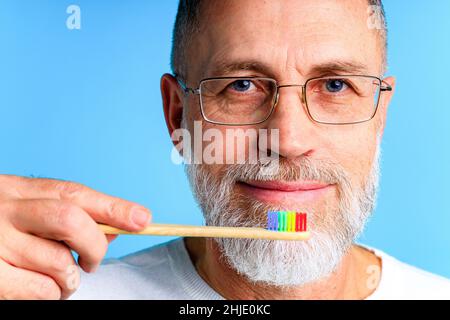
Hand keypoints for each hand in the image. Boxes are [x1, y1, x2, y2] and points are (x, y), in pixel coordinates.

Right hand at [0, 174, 150, 298]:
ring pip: (58, 262)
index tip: (143, 220)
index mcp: (18, 190)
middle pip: (70, 219)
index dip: (113, 207)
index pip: (75, 193)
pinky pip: (40, 290)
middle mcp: (4, 211)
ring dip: (72, 278)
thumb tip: (118, 229)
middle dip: (95, 243)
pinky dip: (53, 294)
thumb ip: (66, 214)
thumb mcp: (25, 209)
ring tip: (63, 278)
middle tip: (93, 260)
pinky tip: (45, 288)